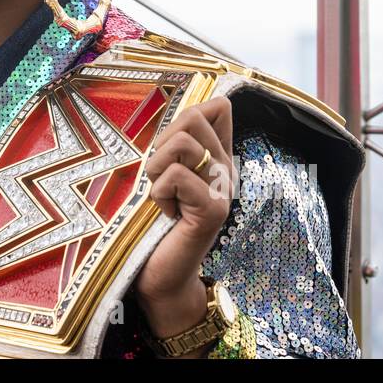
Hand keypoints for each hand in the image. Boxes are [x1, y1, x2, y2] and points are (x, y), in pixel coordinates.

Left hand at [132, 96, 236, 352]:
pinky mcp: (212, 209)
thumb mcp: (164, 176)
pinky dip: (158, 193)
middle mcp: (226, 170)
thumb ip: (175, 145)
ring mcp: (222, 189)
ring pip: (181, 141)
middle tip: (161, 177)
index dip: (186, 115)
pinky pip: (175, 175)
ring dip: (156, 168)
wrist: (163, 276)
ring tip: (162, 195)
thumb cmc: (156, 225)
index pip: (218, 106)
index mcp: (217, 158)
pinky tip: (167, 214)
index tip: (172, 150)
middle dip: (161, 142)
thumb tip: (184, 106)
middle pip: (193, 115)